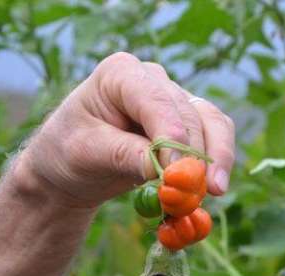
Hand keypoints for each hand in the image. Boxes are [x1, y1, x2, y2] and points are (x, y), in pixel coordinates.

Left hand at [14, 52, 235, 207]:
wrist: (69, 166)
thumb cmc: (68, 152)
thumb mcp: (85, 153)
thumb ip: (123, 156)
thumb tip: (163, 170)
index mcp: (120, 72)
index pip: (155, 101)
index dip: (172, 136)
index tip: (178, 172)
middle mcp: (152, 78)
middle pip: (188, 114)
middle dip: (194, 156)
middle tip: (193, 194)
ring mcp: (173, 98)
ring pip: (211, 122)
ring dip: (215, 159)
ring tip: (213, 192)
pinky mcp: (188, 122)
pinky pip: (215, 136)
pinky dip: (216, 163)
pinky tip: (215, 188)